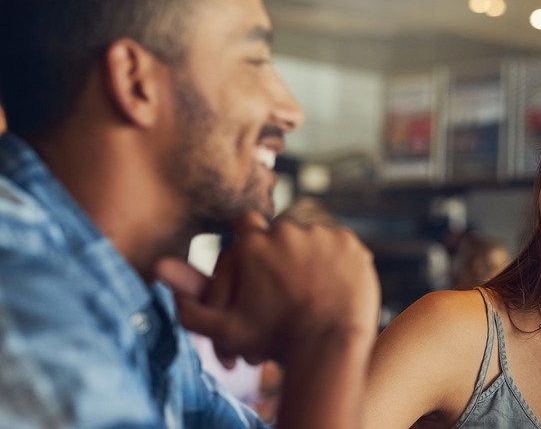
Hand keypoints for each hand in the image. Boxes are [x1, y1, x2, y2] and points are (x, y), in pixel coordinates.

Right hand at [157, 211, 380, 365]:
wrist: (329, 346)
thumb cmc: (275, 340)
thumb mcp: (226, 330)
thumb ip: (191, 305)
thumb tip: (158, 270)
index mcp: (252, 243)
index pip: (246, 226)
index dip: (252, 244)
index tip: (259, 261)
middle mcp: (285, 229)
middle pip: (281, 232)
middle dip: (282, 252)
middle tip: (289, 282)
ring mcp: (321, 234)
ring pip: (311, 237)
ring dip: (310, 255)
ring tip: (312, 286)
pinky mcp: (350, 243)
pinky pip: (340, 245)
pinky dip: (337, 261)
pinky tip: (333, 284)